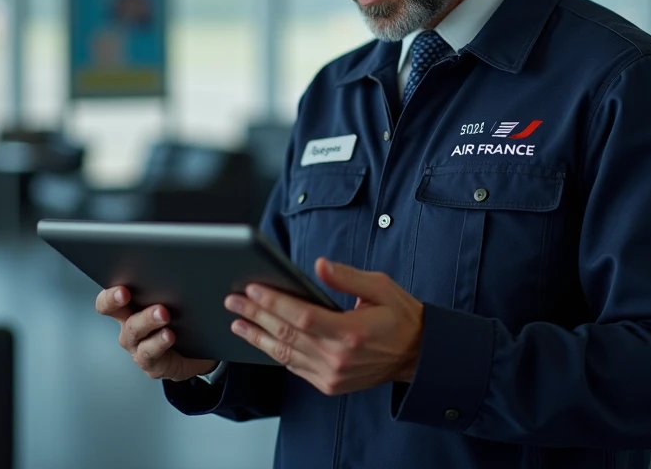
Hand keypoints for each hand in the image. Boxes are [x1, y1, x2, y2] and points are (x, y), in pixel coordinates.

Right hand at [96, 286, 218, 382]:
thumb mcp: (180, 301)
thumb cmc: (187, 324)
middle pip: (112, 310)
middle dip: (115, 299)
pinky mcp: (152, 363)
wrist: (201, 356)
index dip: (109, 292)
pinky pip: (149, 353)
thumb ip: (174, 286)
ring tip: (163, 313)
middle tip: (125, 292)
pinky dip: (159, 342)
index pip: (110, 297)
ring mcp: (138, 345)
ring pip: (134, 330)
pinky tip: (169, 335)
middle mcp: (130, 325)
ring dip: (146, 319)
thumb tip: (181, 265)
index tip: (120, 285)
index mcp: (132, 306)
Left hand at [224, 258, 423, 395]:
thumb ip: (347, 277)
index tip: (253, 289)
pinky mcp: (329, 384)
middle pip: (286, 334)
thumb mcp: (380, 287)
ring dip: (257, 337)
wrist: (416, 355)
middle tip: (234, 300)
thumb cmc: (399, 317)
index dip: (274, 302)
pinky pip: (294, 367)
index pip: (301, 316)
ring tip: (237, 322)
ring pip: (284, 354)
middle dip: (256, 315)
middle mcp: (338, 358)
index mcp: (350, 332)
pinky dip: (274, 353)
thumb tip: (319, 265)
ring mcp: (331, 375)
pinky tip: (260, 340)